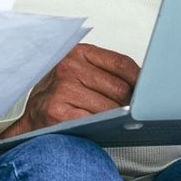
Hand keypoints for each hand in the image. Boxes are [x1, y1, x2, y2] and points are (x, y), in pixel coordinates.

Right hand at [0, 43, 139, 138]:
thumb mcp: (80, 73)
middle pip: (120, 88)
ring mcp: (62, 90)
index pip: (121, 63)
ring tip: (114, 121)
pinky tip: (101, 127)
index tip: (149, 90)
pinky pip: (96, 121)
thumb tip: (143, 83)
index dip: (140, 80)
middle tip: (129, 112)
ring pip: (111, 108)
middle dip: (129, 103)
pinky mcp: (59, 112)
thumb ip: (106, 73)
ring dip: (117, 118)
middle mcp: (68, 68)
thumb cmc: (59, 95)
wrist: (31, 118)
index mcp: (76, 53)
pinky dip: (103, 127)